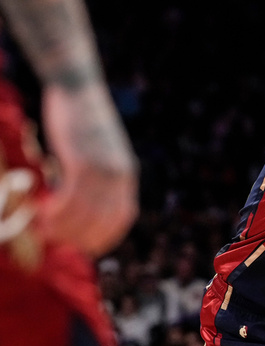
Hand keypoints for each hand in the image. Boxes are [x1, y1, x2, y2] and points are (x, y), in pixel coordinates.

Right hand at [36, 83, 138, 256]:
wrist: (78, 86)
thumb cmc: (82, 116)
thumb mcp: (98, 149)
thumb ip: (97, 172)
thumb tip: (82, 192)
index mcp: (127, 173)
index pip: (124, 216)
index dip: (107, 236)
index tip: (90, 247)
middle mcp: (120, 175)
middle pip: (104, 220)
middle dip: (83, 238)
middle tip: (60, 243)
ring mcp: (103, 169)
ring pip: (86, 213)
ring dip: (65, 228)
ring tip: (46, 232)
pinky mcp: (83, 161)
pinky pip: (71, 198)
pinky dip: (57, 212)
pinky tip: (42, 215)